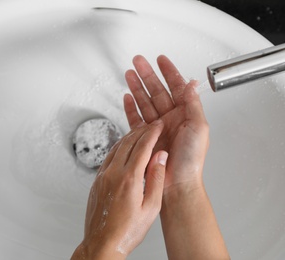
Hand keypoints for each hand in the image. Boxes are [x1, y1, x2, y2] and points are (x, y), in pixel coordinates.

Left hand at [71, 120, 168, 258]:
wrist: (102, 243)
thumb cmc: (127, 231)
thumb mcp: (151, 208)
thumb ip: (156, 179)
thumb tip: (160, 157)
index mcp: (129, 179)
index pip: (142, 147)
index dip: (151, 133)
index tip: (158, 125)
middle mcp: (113, 174)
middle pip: (127, 143)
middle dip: (141, 131)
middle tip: (151, 125)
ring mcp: (102, 177)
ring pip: (115, 148)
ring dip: (128, 137)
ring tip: (139, 132)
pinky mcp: (96, 181)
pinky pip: (108, 158)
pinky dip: (118, 148)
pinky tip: (123, 149)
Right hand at [123, 55, 208, 194]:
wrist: (177, 183)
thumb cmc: (191, 161)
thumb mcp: (199, 128)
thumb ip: (193, 104)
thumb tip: (192, 83)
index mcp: (185, 114)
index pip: (176, 86)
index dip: (168, 72)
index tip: (161, 60)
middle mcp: (170, 118)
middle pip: (156, 90)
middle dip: (147, 75)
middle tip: (138, 61)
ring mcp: (156, 127)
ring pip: (144, 101)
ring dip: (136, 87)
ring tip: (129, 74)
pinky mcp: (145, 137)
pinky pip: (135, 118)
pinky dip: (130, 107)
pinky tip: (127, 97)